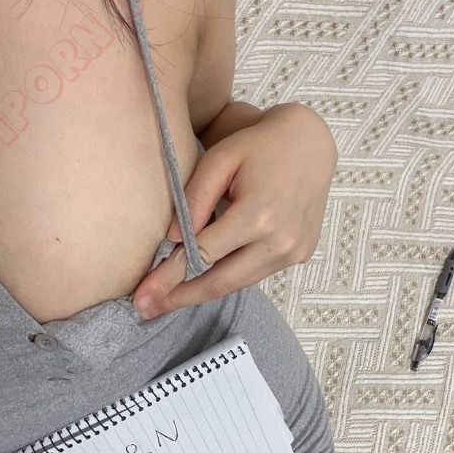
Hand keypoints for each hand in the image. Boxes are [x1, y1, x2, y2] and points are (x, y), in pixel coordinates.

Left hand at [131, 103, 336, 318]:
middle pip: (220, 282)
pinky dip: (227, 277)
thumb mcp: (221, 159)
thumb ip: (194, 198)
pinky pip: (254, 274)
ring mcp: (293, 252)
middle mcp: (280, 241)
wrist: (311, 142)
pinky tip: (202, 280)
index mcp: (258, 215)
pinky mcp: (300, 255)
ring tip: (168, 300)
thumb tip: (172, 240)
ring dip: (202, 293)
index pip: (203, 255)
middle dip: (180, 298)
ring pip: (238, 283)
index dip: (169, 277)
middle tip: (146, 309)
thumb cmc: (260, 144)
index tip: (142, 296)